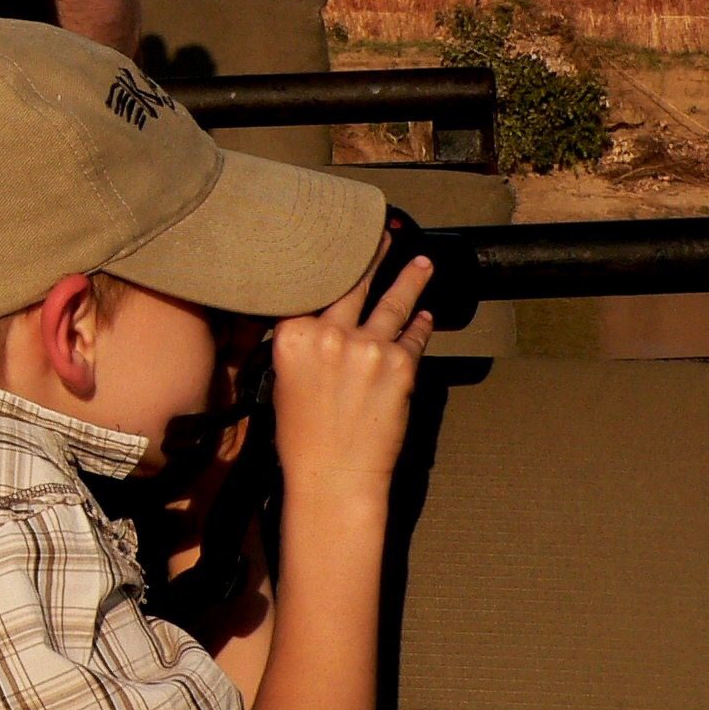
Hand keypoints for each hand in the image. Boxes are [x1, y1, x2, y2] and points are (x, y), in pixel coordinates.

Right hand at [268, 245, 435, 490]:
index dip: (325, 269)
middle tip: (381, 234)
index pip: (310, 291)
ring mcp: (367, 346)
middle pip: (352, 284)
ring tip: (421, 263)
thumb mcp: (283, 382)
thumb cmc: (302, 438)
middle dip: (370, 256)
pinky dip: (421, 325)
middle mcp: (328, 333)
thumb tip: (318, 325)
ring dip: (410, 280)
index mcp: (290, 335)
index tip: (335, 249)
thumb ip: (300, 346)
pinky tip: (426, 316)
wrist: (334, 475)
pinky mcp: (401, 364)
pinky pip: (414, 336)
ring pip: (393, 303)